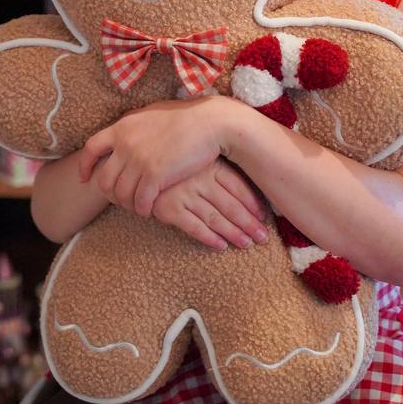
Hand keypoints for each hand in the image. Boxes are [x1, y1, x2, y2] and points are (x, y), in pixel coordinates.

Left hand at [78, 97, 228, 217]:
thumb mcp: (153, 114)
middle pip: (104, 179)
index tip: (85, 178)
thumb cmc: (187, 117)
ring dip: (129, 205)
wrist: (210, 123)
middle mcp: (125, 143)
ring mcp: (138, 160)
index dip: (85, 166)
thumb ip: (136, 125)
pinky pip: (140, 202)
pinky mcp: (154, 175)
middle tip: (123, 200)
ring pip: (121, 194)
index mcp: (123, 127)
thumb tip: (126, 130)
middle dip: (111, 194)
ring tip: (140, 206)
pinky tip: (151, 210)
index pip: (91, 148)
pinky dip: (143, 210)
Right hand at [152, 159, 268, 250]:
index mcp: (211, 165)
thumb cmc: (175, 160)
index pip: (239, 187)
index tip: (264, 217)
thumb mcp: (200, 158)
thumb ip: (219, 171)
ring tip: (247, 244)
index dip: (253, 204)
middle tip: (263, 238)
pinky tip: (221, 246)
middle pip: (231, 205)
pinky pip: (194, 227)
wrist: (138, 163)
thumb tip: (247, 190)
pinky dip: (209, 238)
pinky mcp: (169, 208)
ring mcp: (185, 194)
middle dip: (249, 223)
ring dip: (233, 234)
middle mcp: (200, 179)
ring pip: (215, 218)